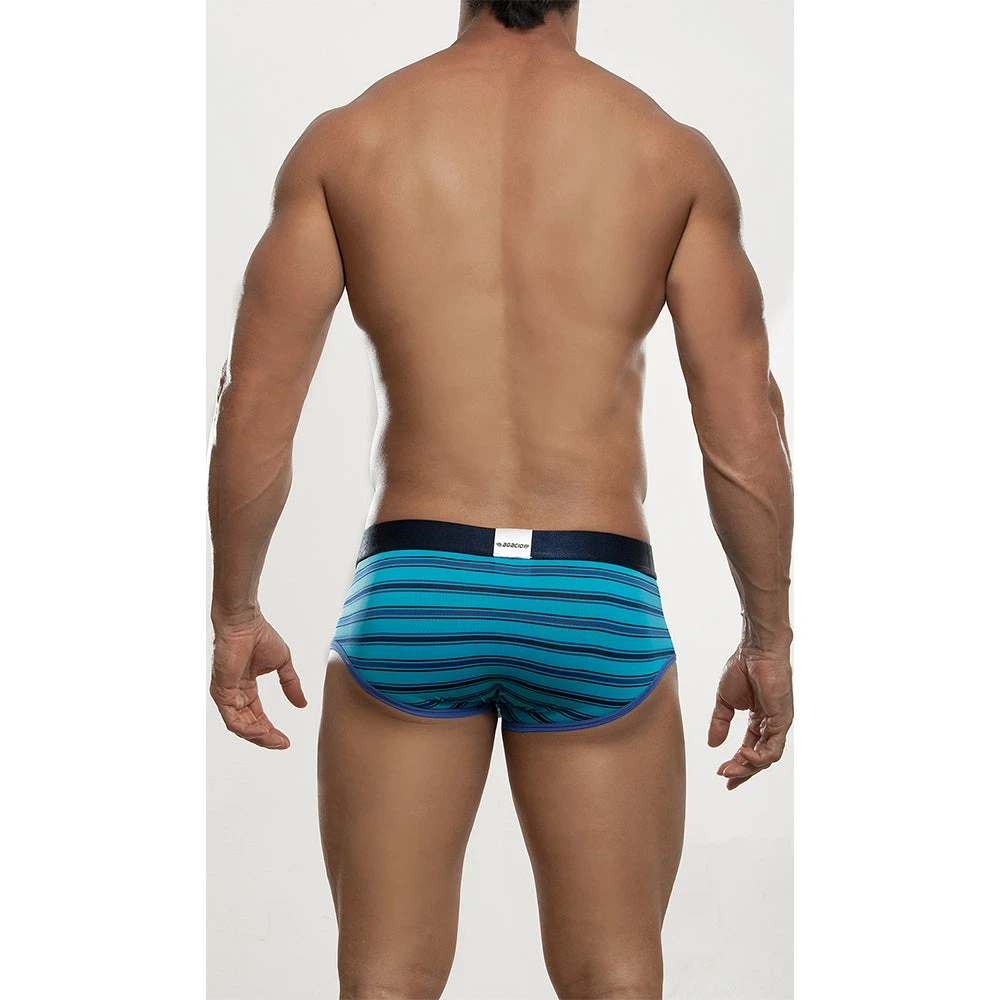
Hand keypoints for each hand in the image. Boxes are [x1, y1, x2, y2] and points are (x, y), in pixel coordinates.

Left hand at [210, 615, 306, 748]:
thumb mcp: (282, 665)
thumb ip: (290, 685)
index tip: (285, 740)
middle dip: (265, 737)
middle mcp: (235, 694)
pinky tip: (261, 731)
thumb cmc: (260, 636)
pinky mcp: (221, 692)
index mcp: (246, 688)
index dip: (270, 730)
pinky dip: (246, 728)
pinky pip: (231, 718)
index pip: (256, 716)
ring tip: (274, 740)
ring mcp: (226, 694)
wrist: (246, 623)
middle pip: (248, 725)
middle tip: (281, 744)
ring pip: (239, 726)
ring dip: (257, 736)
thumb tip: (302, 704)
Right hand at [708, 645, 792, 789]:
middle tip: (726, 777)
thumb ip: (719, 722)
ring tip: (731, 769)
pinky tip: (744, 755)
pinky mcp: (783, 720)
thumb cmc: (742, 668)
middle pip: (759, 758)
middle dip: (742, 771)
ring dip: (748, 767)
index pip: (749, 749)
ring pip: (766, 758)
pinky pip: (774, 748)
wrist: (755, 651)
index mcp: (758, 720)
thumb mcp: (724, 701)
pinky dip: (759, 757)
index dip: (737, 764)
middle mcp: (770, 725)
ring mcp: (778, 724)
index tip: (723, 775)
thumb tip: (712, 744)